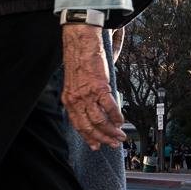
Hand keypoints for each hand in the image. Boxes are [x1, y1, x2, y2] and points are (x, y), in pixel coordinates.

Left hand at [61, 24, 125, 149]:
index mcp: (69, 100)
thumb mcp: (75, 84)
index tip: (96, 145)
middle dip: (102, 138)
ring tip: (120, 135)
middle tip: (112, 144)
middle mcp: (76, 99)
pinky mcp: (99, 87)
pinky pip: (109, 107)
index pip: (78, 125)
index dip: (88, 137)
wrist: (81, 43)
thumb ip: (82, 98)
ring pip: (99, 120)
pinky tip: (121, 121)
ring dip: (111, 131)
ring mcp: (87, 95)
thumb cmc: (79, 60)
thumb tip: (94, 110)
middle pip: (89, 126)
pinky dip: (117, 116)